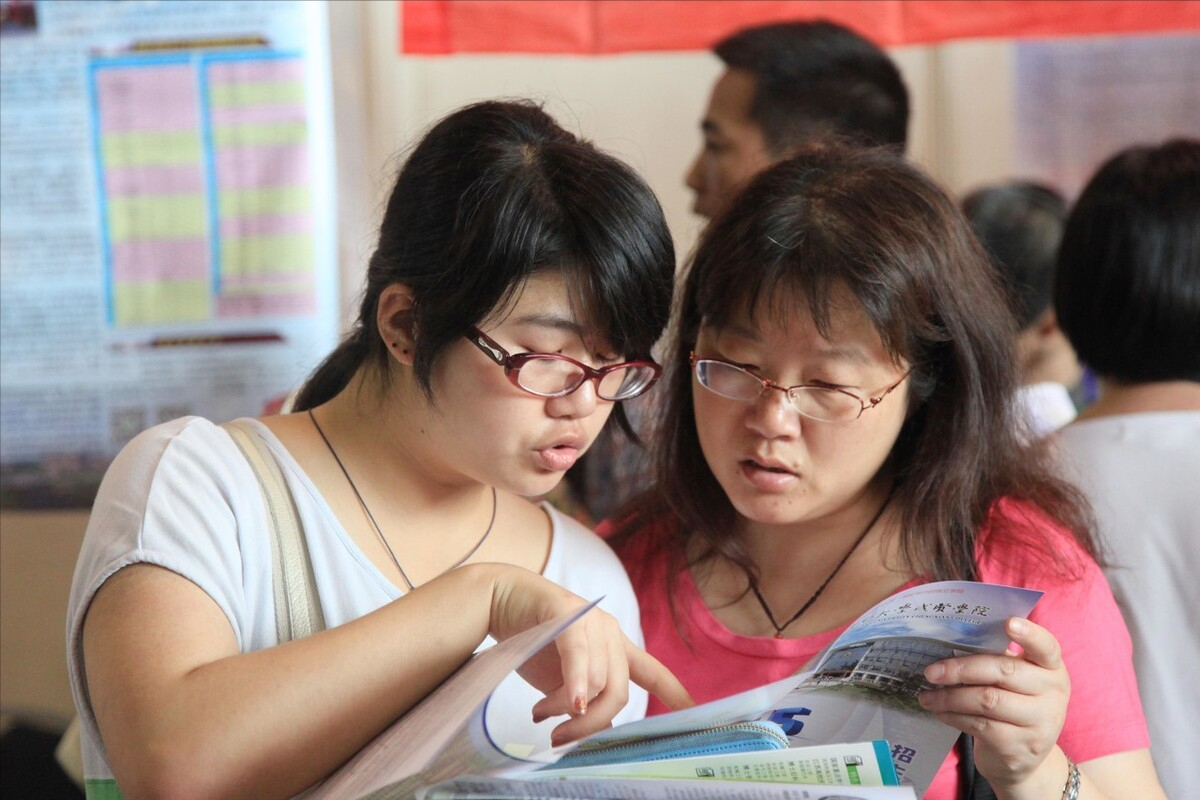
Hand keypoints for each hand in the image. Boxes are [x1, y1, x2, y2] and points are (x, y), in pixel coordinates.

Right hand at [487, 567, 692, 744]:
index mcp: (616, 648)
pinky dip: (574, 684)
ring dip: (565, 709)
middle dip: (591, 725)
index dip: (676, 695)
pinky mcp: (567, 614)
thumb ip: (584, 701)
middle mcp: (611, 633)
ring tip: (539, 715)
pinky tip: (568, 703)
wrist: (498, 601)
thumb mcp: (562, 680)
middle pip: (619, 693)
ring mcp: (592, 621)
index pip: (653, 672)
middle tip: (561, 739)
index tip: (695, 715)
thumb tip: (598, 734)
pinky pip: (578, 656)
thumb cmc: (532, 642)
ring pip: (596, 682)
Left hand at [918, 617, 1068, 791]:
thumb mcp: (1017, 682)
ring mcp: (1040, 723)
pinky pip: (980, 725)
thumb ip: (997, 659)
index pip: (1047, 647)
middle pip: (1004, 672)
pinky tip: (939, 711)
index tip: (1008, 622)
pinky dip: (953, 716)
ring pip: (987, 700)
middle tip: (930, 672)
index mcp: (1052, 669)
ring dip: (949, 697)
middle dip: (961, 669)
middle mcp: (1053, 694)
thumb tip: (951, 638)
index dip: (1030, 634)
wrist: (1025, 760)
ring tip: (927, 695)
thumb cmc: (1013, 705)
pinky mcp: (1020, 747)